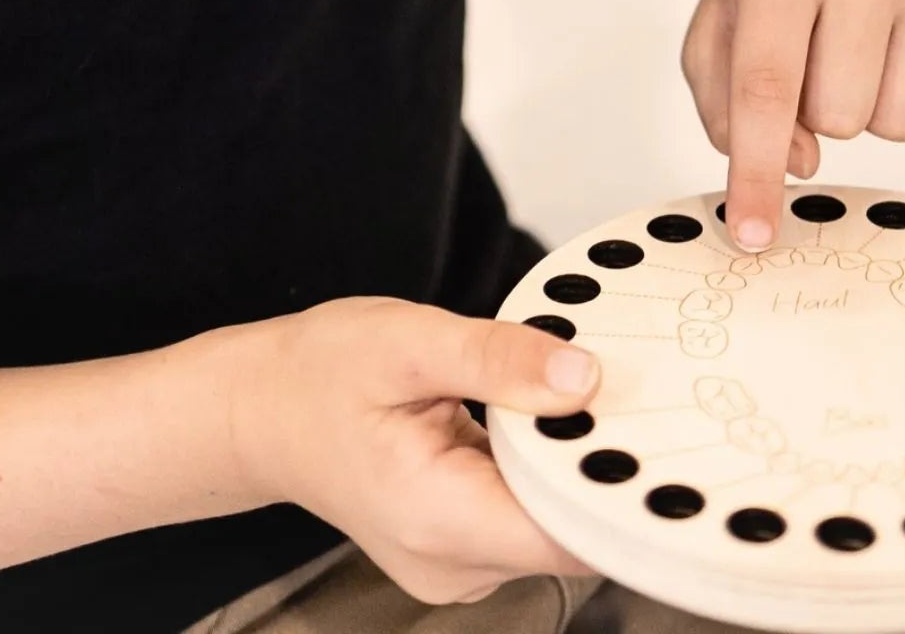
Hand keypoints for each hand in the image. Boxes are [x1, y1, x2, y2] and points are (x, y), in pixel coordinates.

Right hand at [231, 296, 603, 605]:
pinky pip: (525, 511)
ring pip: (552, 518)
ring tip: (555, 389)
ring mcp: (457, 563)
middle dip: (593, 456)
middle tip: (609, 379)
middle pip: (568, 527)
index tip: (646, 421)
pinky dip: (536, 464)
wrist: (258, 410)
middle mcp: (453, 563)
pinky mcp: (460, 547)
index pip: (569, 534)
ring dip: (563, 457)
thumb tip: (583, 374)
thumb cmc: (318, 374)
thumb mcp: (409, 341)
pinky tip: (527, 416)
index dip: (614, 481)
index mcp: (439, 520)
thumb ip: (499, 358)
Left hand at [680, 0, 904, 252]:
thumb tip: (799, 162)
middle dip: (820, 112)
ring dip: (872, 107)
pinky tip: (903, 46)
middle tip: (817, 55)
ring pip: (902, 124)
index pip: (767, 89)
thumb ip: (728, 108)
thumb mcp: (717, 28)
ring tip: (858, 47)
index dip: (757, 173)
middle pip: (841, 120)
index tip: (753, 236)